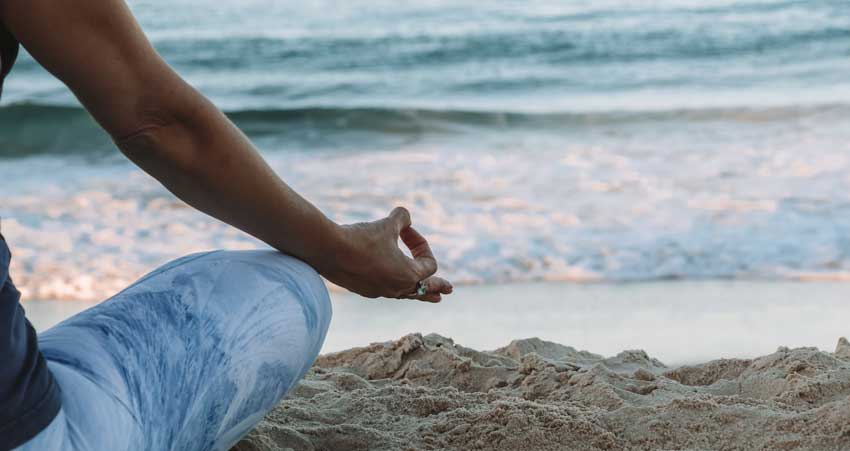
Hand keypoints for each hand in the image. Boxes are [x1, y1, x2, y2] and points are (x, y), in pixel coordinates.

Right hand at [318, 207, 452, 302]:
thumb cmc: (361, 238)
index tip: (405, 230)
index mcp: (408, 275)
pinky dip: (394, 286)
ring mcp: (380, 292)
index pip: (429, 264)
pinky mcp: (364, 290)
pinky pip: (386, 290)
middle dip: (436, 286)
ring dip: (418, 292)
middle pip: (423, 289)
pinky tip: (393, 285)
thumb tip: (405, 216)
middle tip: (448, 290)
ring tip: (432, 297)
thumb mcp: (386, 224)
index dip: (421, 244)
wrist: (328, 250)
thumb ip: (402, 218)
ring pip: (405, 294)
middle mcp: (396, 288)